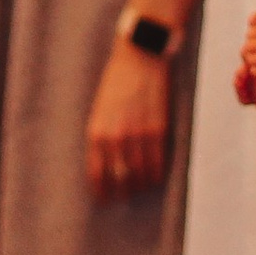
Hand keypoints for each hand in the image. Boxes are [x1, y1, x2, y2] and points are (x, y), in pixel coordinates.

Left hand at [85, 44, 172, 199]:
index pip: (97, 172)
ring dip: (140, 185)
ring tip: (139, 188)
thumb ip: (102, 134)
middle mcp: (116, 136)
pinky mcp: (159, 130)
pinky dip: (156, 175)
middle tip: (123, 197)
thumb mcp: (100, 107)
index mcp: (97, 130)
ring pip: (140, 175)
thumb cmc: (117, 80)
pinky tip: (154, 177)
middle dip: (121, 191)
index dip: (101, 190)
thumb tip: (105, 163)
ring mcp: (139, 135)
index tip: (103, 199)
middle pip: (120, 178)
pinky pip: (158, 164)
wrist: (140, 55)